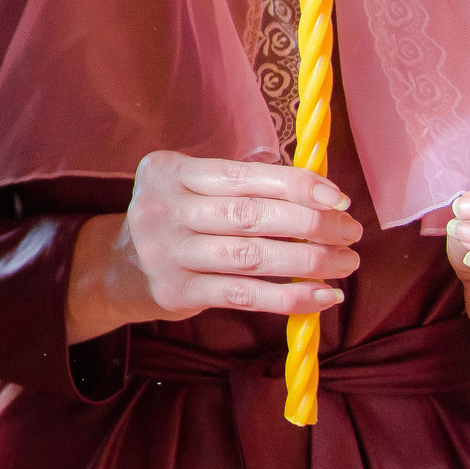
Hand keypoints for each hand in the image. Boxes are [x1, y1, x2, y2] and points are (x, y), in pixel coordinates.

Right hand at [68, 151, 362, 342]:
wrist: (117, 270)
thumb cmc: (175, 221)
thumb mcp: (189, 189)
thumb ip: (240, 188)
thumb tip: (320, 194)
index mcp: (169, 171)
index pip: (243, 176)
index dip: (296, 185)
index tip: (338, 197)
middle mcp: (162, 208)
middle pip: (250, 215)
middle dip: (311, 224)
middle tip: (351, 231)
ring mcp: (166, 252)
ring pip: (252, 256)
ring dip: (309, 262)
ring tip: (346, 262)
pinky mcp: (176, 291)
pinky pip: (244, 295)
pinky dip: (290, 298)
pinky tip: (322, 297)